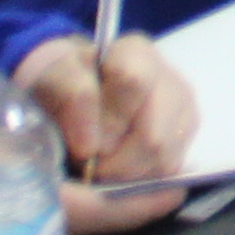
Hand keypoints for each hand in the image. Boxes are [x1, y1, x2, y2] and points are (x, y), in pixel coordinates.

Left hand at [15, 34, 197, 234]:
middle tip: (89, 168)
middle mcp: (169, 79)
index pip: (133, 83)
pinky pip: (168, 174)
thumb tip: (90, 146)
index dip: (106, 123)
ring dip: (126, 177)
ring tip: (101, 170)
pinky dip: (140, 182)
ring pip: (164, 160)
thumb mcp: (51, 77)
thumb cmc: (60, 83)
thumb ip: (71, 97)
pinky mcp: (184, 141)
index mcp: (136, 53)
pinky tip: (119, 171)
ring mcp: (183, 112)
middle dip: (116, 164)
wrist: (70, 94)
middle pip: (154, 136)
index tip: (82, 146)